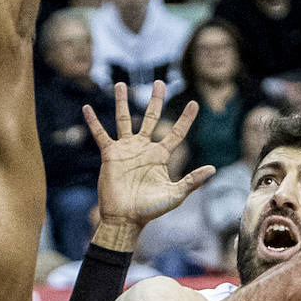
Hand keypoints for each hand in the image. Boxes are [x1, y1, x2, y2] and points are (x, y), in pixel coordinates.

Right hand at [83, 81, 215, 240]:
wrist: (125, 218)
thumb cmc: (150, 210)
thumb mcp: (175, 194)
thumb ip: (192, 180)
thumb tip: (213, 168)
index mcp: (160, 156)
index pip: (176, 133)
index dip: (186, 118)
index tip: (194, 103)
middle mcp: (143, 149)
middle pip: (151, 118)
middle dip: (156, 100)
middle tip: (159, 82)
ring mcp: (126, 150)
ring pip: (124, 120)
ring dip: (121, 102)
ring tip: (120, 84)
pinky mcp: (110, 154)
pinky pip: (100, 134)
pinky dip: (93, 121)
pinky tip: (87, 108)